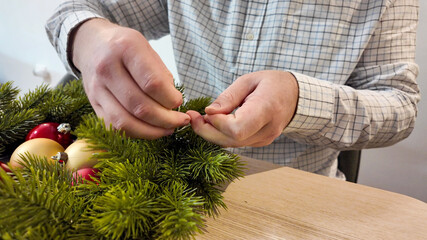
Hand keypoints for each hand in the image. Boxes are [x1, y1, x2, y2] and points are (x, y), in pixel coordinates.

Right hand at [72, 19, 189, 138]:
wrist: (92, 44)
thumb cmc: (126, 47)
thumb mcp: (147, 49)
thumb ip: (161, 75)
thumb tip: (173, 105)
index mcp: (126, 48)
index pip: (153, 83)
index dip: (170, 99)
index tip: (179, 102)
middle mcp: (107, 68)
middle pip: (140, 106)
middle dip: (166, 119)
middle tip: (180, 120)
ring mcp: (96, 88)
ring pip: (125, 122)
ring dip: (151, 131)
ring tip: (168, 129)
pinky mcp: (93, 103)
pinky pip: (114, 127)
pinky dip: (136, 133)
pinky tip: (150, 130)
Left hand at [187, 70, 297, 146]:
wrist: (295, 96)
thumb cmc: (272, 84)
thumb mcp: (249, 80)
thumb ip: (228, 97)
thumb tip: (209, 112)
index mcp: (266, 109)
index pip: (237, 128)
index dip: (217, 124)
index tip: (205, 112)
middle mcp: (267, 129)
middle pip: (231, 141)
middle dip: (206, 131)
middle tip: (193, 117)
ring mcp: (265, 139)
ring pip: (231, 144)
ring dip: (211, 133)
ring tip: (201, 118)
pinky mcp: (260, 142)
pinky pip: (236, 143)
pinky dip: (221, 135)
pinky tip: (214, 123)